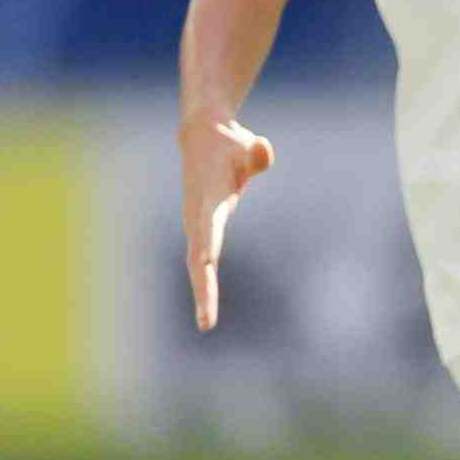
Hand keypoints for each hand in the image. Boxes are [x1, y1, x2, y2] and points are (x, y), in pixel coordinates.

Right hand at [180, 115, 274, 329]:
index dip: (208, 245)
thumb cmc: (228, 144)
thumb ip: (256, 151)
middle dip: (203, 289)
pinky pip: (200, 261)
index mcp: (210, 199)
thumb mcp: (244, 143)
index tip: (207, 264)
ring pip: (196, 264)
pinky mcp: (200, 227)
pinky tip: (207, 307)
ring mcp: (196, 223)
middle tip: (207, 322)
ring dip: (202, 293)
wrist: (200, 136)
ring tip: (206, 323)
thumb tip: (263, 149)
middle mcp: (198, 215)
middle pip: (198, 259)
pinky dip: (203, 283)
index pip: (209, 227)